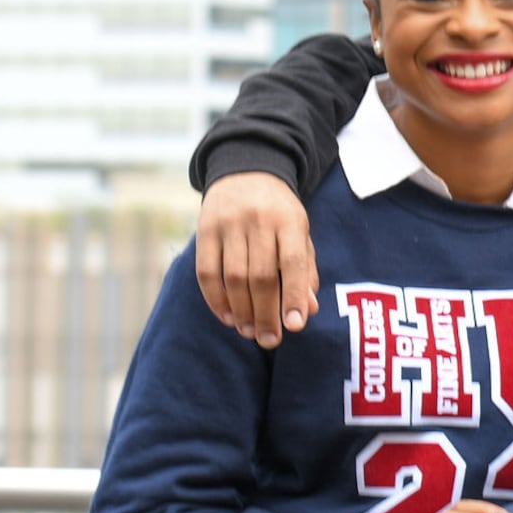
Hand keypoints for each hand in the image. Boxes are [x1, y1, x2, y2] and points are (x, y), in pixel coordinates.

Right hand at [195, 172, 319, 344]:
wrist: (247, 171)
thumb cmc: (280, 213)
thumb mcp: (301, 234)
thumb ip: (305, 270)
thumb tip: (308, 310)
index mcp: (290, 221)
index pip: (294, 262)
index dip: (294, 295)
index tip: (295, 326)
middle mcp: (259, 221)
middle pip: (261, 275)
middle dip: (266, 313)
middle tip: (270, 340)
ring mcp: (229, 224)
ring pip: (233, 276)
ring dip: (241, 310)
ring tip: (250, 332)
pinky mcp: (205, 229)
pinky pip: (206, 271)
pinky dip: (216, 299)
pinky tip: (228, 317)